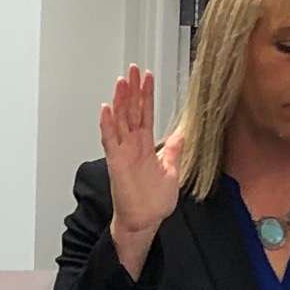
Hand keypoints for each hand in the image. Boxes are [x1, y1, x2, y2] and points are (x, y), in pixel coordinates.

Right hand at [97, 64, 179, 272]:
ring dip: (120, 101)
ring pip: (120, 121)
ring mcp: (123, 152)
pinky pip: (110, 141)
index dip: (146, 94)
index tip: (147, 76)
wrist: (145, 220)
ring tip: (121, 81)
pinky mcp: (116, 162)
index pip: (146, 113)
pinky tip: (106, 109)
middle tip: (132, 69)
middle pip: (131, 111)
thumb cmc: (155, 200)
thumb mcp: (172, 170)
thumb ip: (174, 150)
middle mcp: (133, 145)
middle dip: (132, 90)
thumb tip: (183, 133)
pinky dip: (107, 125)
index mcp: (146, 145)